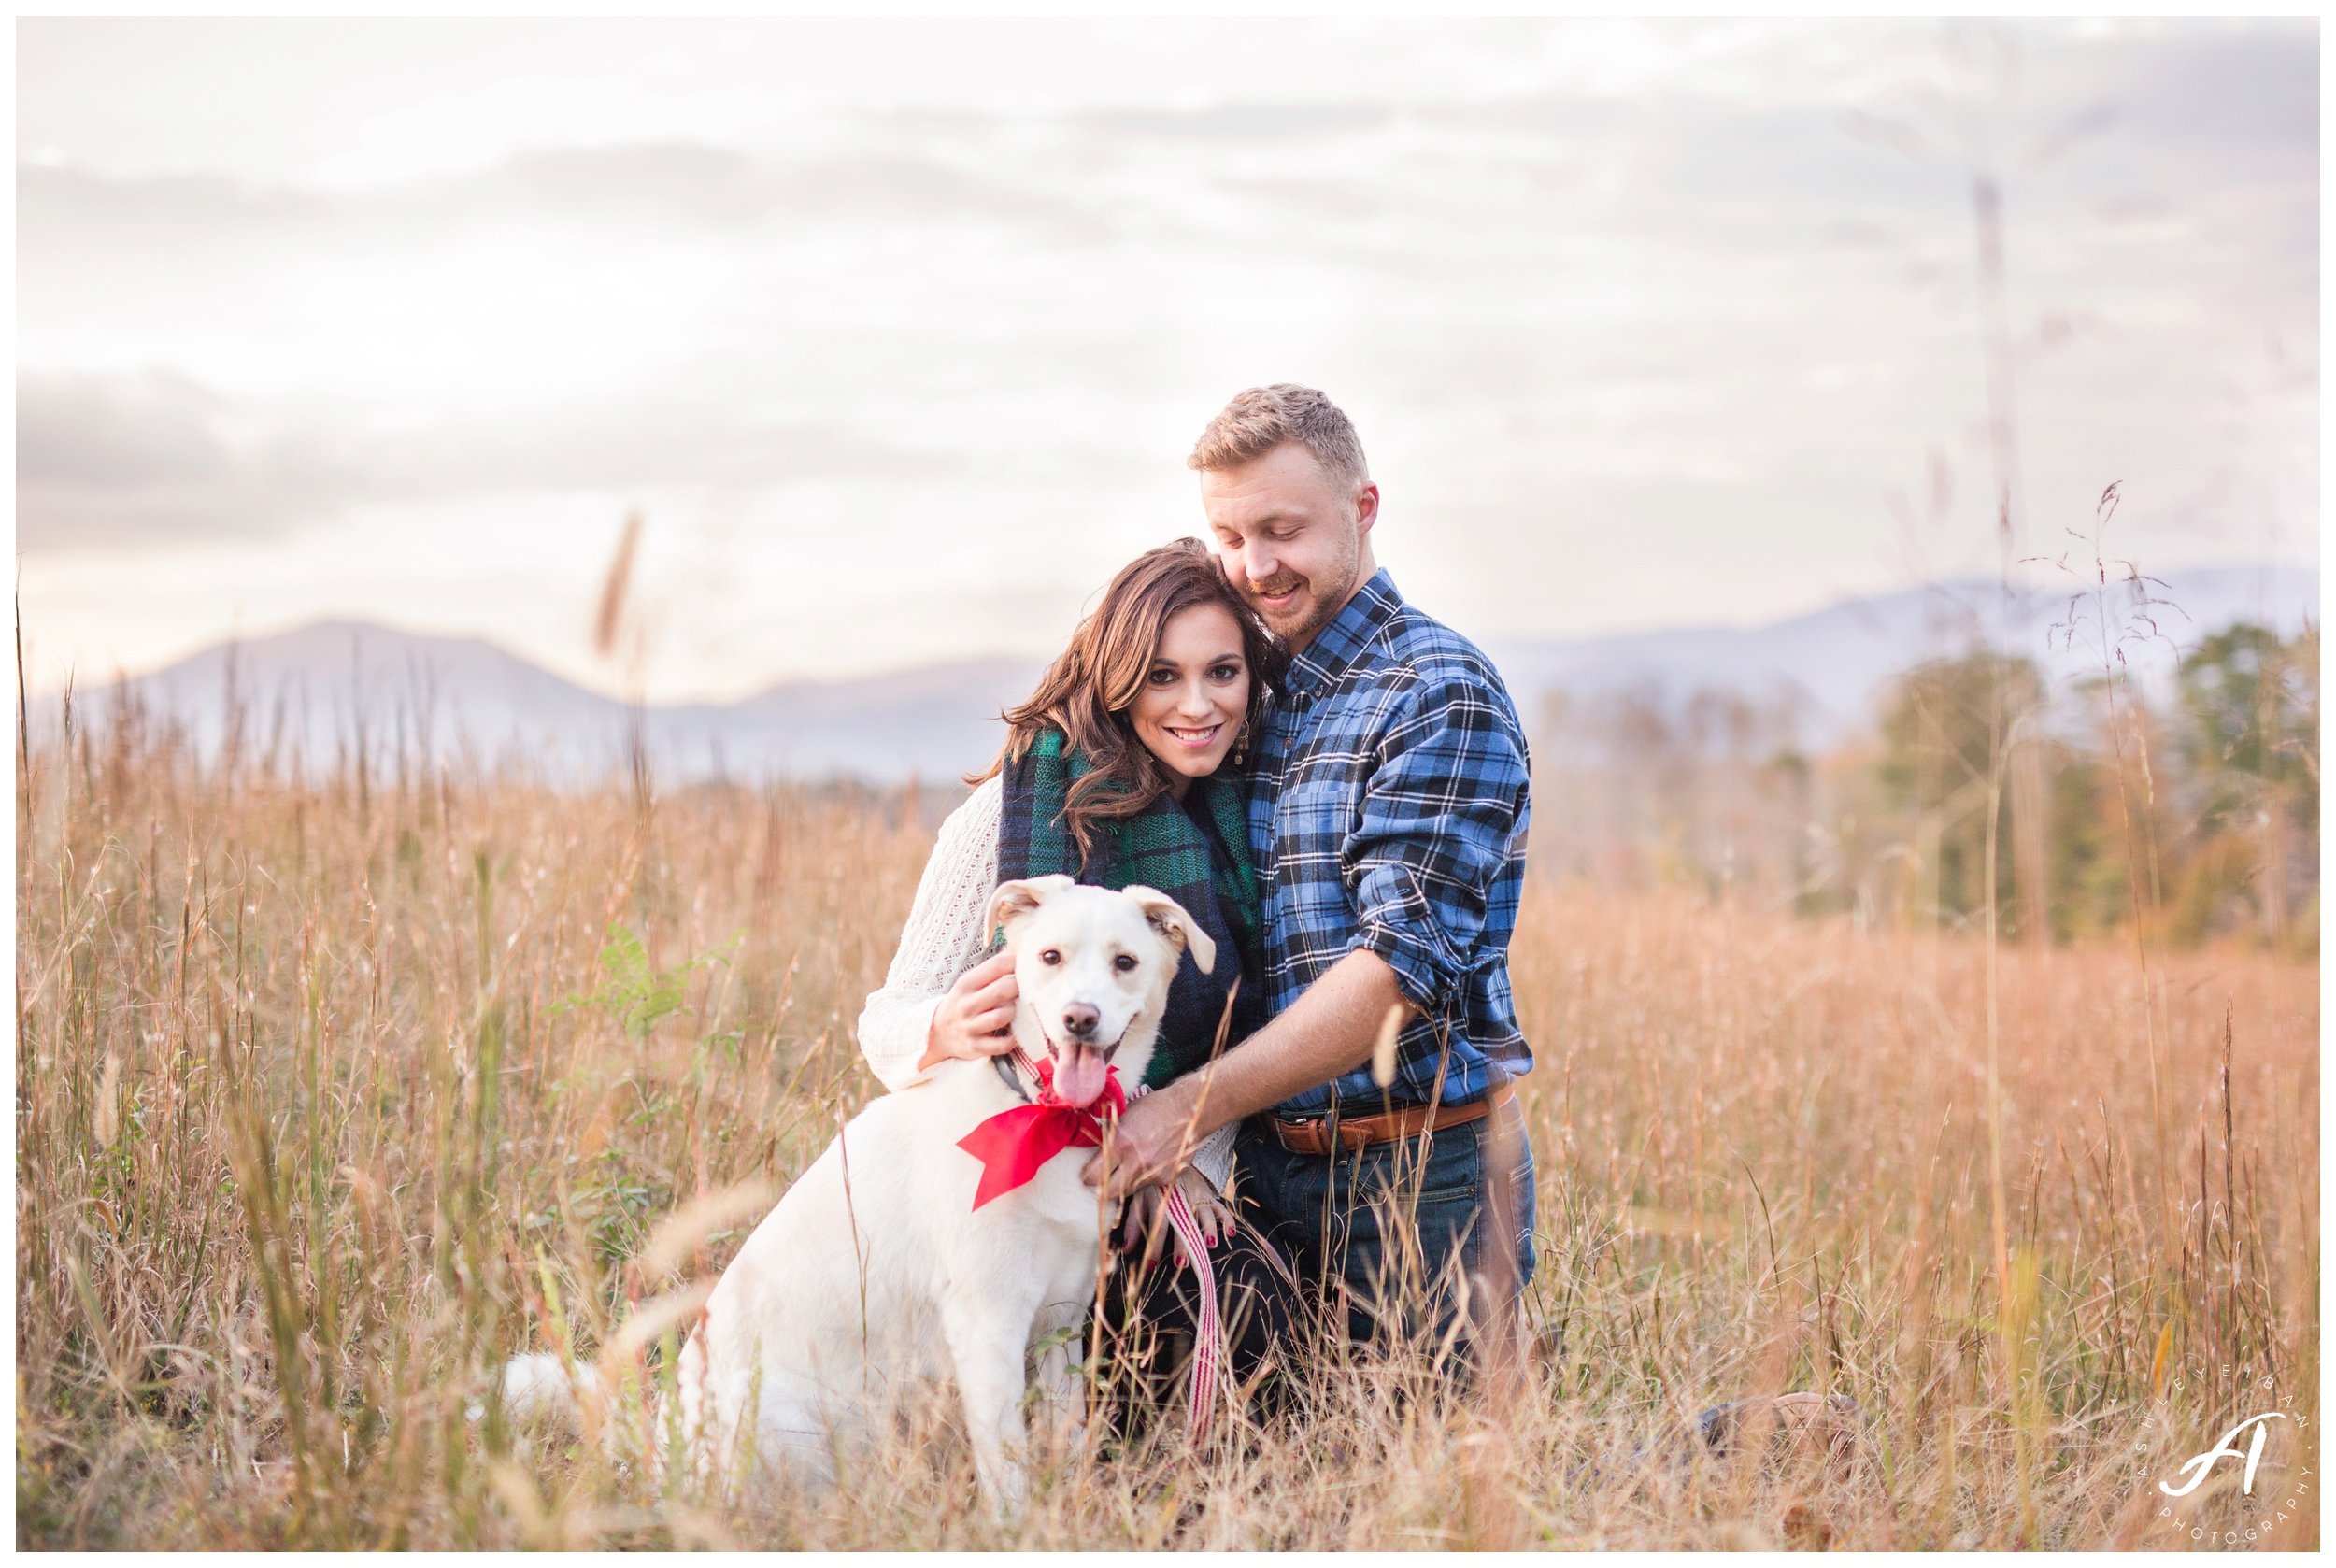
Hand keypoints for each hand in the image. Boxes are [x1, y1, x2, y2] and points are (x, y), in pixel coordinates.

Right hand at [919, 949, 1017, 1069]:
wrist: (937, 1033)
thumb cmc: (963, 1003)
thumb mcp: (969, 983)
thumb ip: (992, 969)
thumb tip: (1017, 948)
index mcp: (966, 984)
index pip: (995, 967)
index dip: (1015, 963)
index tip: (1025, 964)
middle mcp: (966, 1005)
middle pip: (1000, 991)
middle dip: (1018, 987)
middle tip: (1025, 989)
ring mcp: (970, 1027)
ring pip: (1000, 1017)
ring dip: (1013, 1012)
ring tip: (1015, 1010)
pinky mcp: (975, 1047)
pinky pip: (1000, 1045)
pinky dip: (1012, 1040)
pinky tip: (1015, 1034)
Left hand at [1081, 1077, 1203, 1197]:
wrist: (1190, 1111)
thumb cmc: (1155, 1107)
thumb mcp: (1124, 1116)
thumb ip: (1109, 1137)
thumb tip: (1093, 1152)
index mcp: (1120, 1144)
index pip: (1092, 1176)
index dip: (1086, 1176)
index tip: (1087, 1173)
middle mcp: (1135, 1162)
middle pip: (1106, 1193)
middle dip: (1100, 1188)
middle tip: (1100, 1180)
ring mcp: (1152, 1173)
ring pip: (1127, 1191)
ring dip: (1123, 1183)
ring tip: (1127, 1166)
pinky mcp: (1166, 1178)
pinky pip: (1147, 1184)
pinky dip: (1144, 1177)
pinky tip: (1149, 1161)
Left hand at [1119, 1168, 1234, 1266]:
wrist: (1172, 1159)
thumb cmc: (1154, 1187)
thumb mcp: (1139, 1200)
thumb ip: (1133, 1225)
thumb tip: (1126, 1249)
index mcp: (1161, 1202)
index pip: (1158, 1227)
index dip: (1155, 1248)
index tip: (1152, 1266)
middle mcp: (1180, 1201)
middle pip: (1183, 1225)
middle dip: (1183, 1245)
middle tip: (1182, 1264)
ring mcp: (1197, 1198)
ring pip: (1205, 1216)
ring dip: (1208, 1231)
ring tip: (1210, 1245)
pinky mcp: (1209, 1197)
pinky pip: (1221, 1209)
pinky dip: (1227, 1221)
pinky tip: (1230, 1233)